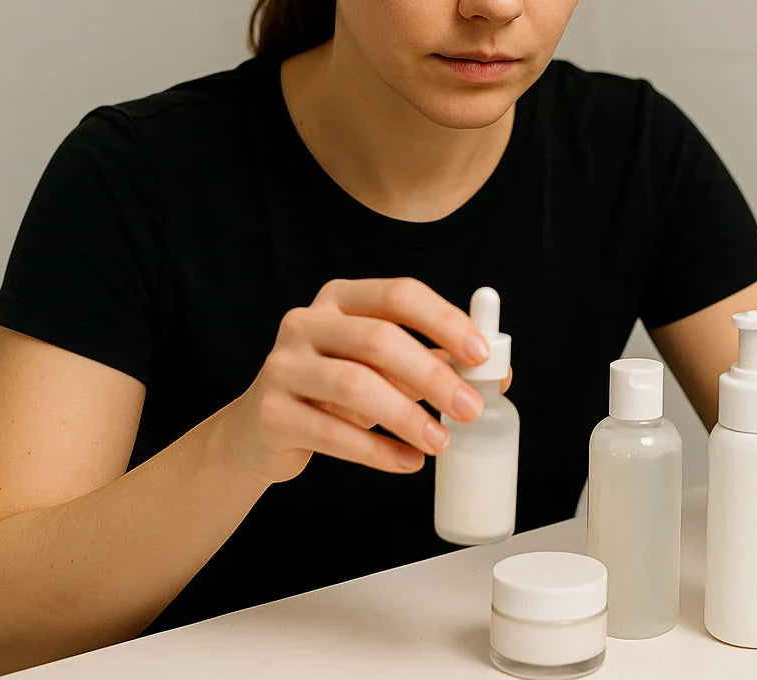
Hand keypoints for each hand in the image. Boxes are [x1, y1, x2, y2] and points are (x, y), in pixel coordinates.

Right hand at [226, 278, 508, 485]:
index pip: (398, 295)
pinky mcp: (271, 413)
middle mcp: (305, 322)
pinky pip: (332, 433)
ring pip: (355, 386)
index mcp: (339, 299)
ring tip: (441, 442)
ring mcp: (282, 365)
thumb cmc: (331, 392)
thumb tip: (497, 374)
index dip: (444, 321)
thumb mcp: (380, 369)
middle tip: (469, 409)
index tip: (480, 355)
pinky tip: (408, 462)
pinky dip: (378, 452)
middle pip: (378, 339)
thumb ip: (431, 362)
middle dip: (432, 375)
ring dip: (407, 417)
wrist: (259, 431)